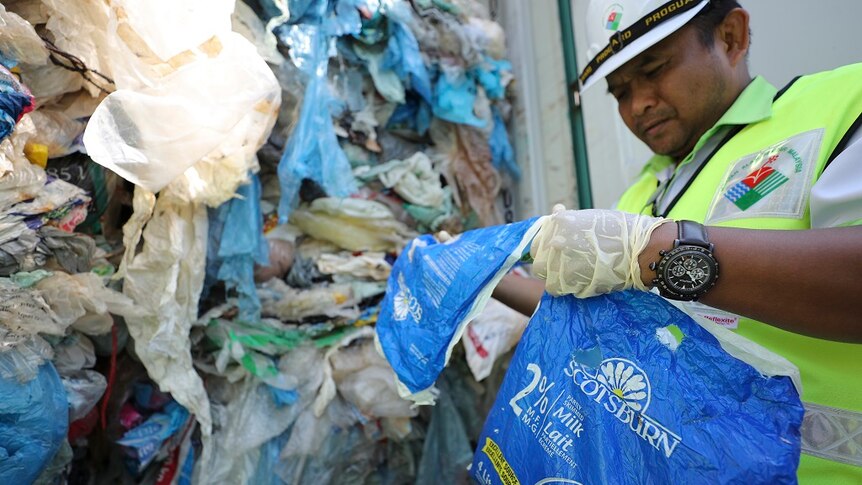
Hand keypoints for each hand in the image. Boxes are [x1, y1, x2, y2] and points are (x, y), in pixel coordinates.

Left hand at [530, 208, 669, 297]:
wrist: (640, 250)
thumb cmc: (620, 230)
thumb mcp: (590, 217)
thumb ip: (567, 219)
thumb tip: (556, 211)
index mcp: (560, 223)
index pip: (538, 241)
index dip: (545, 247)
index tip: (554, 251)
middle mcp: (556, 243)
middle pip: (538, 262)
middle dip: (547, 263)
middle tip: (562, 264)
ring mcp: (562, 264)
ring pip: (546, 278)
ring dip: (556, 277)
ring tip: (571, 275)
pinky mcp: (572, 283)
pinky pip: (558, 289)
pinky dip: (566, 287)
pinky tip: (578, 281)